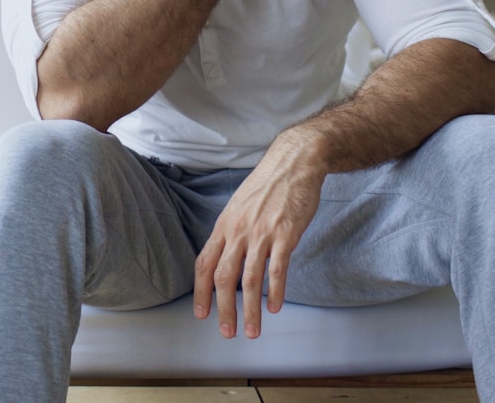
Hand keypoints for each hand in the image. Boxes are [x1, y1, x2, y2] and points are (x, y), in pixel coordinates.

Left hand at [192, 134, 325, 339]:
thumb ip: (233, 232)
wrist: (294, 162)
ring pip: (249, 279)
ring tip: (252, 330)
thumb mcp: (240, 207)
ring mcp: (261, 233)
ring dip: (250, 309)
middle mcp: (238, 231)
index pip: (204, 263)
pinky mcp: (285, 234)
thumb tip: (228, 258)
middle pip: (223, 277)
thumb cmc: (268, 186)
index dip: (201, 292)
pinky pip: (277, 269)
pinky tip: (274, 307)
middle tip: (227, 332)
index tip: (201, 314)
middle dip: (224, 309)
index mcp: (224, 225)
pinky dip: (275, 291)